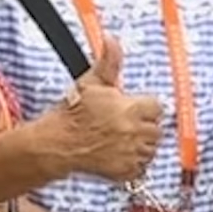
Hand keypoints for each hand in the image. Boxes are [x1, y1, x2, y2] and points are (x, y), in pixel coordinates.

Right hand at [47, 35, 168, 185]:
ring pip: (151, 149)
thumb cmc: (72, 113)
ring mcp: (131, 153)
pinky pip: (141, 168)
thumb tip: (111, 39)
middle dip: (143, 126)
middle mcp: (135, 132)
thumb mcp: (91, 82)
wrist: (56, 143)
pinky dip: (133, 163)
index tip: (132, 108)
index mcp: (131, 109)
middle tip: (124, 125)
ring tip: (120, 139)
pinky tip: (118, 154)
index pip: (156, 107)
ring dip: (140, 144)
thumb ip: (109, 61)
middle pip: (156, 129)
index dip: (144, 107)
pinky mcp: (125, 171)